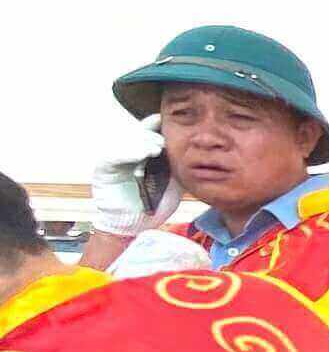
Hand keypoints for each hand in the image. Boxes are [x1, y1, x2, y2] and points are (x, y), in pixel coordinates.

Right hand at [89, 123, 179, 237]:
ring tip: (157, 148)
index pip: (151, 131)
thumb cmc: (154, 204)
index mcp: (146, 152)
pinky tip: (142, 155)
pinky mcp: (104, 169)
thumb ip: (180, 166)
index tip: (177, 126)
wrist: (134, 225)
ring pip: (127, 141)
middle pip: (140, 133)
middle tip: (166, 142)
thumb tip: (200, 153)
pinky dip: (127, 153)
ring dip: (143, 142)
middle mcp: (129, 152)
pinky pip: (112, 156)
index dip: (161, 127)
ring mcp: (115, 159)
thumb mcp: (173, 182)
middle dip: (154, 135)